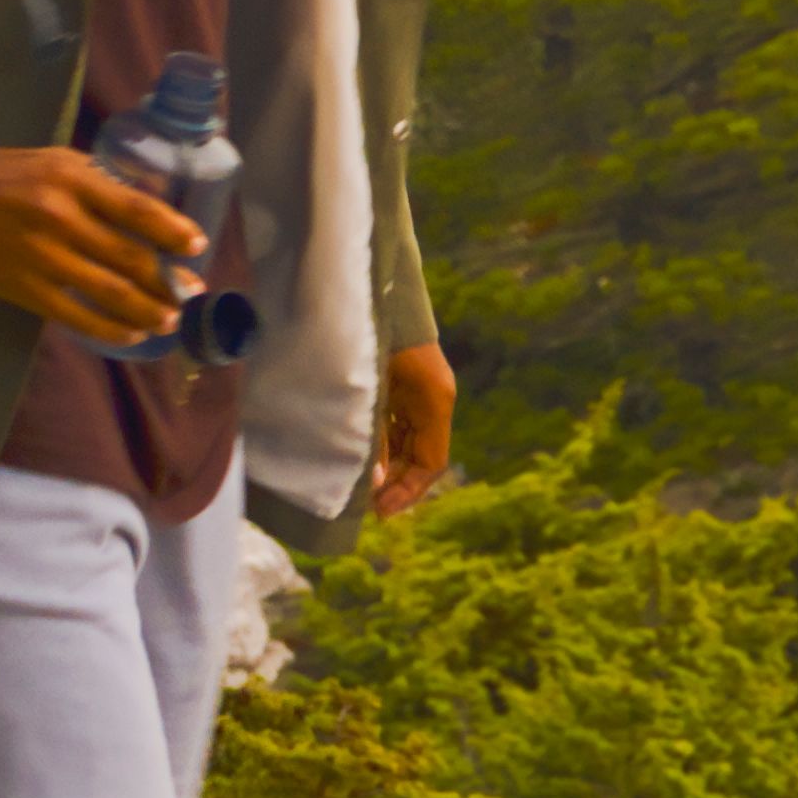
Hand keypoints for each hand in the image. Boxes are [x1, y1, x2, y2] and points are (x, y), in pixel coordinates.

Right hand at [0, 144, 197, 345]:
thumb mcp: (55, 161)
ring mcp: (42, 257)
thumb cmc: (4, 177)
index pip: (137, 210)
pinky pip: (78, 316)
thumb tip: (152, 206)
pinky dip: (111, 328)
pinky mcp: (25, 288)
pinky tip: (132, 332)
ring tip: (170, 318)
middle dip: (169, 280)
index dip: (173, 232)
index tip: (197, 247)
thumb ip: (100, 182)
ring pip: (111, 293)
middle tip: (193, 292)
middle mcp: (60, 217)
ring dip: (149, 310)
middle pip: (130, 258)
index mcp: (72, 179)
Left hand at [366, 339, 455, 515]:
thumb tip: (373, 481)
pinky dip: (383, 446)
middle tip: (368, 507)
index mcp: (435, 401)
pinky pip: (397, 425)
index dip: (409, 491)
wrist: (376, 287)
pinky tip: (363, 460)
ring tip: (363, 489)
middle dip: (397, 484)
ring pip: (408, 442)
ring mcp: (418, 392)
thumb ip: (375, 435)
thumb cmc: (374, 336)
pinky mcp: (402, 385)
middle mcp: (433, 400)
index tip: (382, 510)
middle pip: (421, 456)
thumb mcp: (373, 391)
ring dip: (389, 466)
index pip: (431, 462)